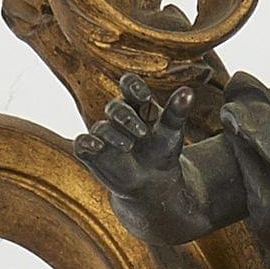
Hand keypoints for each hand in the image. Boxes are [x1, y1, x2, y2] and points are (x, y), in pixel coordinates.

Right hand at [69, 75, 202, 223]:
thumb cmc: (163, 151)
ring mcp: (103, 134)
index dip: (133, 86)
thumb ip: (177, 111)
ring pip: (101, 127)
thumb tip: (188, 91)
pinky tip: (97, 146)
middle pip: (115, 108)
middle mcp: (117, 116)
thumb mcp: (172, 131)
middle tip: (142, 133)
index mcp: (136, 104)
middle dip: (126, 117)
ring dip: (114, 135)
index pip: (129, 84)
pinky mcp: (91, 152)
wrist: (154, 183)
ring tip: (129, 146)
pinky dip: (86, 143)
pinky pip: (81, 143)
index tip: (145, 98)